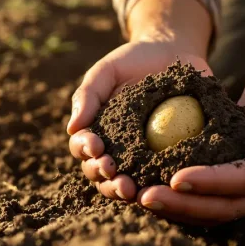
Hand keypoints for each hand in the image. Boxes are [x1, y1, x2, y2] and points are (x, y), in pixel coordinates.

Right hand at [67, 0, 212, 201]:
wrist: (173, 54)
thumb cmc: (134, 61)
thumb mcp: (108, 71)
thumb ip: (88, 95)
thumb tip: (72, 128)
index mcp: (97, 132)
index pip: (83, 149)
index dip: (86, 150)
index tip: (96, 146)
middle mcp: (117, 150)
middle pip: (102, 175)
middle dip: (104, 178)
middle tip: (113, 174)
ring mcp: (144, 158)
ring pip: (128, 184)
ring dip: (124, 191)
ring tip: (131, 190)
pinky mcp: (171, 159)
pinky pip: (163, 177)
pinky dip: (160, 187)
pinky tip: (163, 187)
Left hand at [133, 0, 244, 224]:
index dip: (213, 183)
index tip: (176, 178)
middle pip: (228, 205)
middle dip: (186, 204)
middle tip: (144, 196)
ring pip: (216, 205)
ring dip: (179, 205)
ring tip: (139, 196)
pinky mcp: (243, 171)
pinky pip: (211, 190)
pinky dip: (183, 193)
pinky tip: (150, 182)